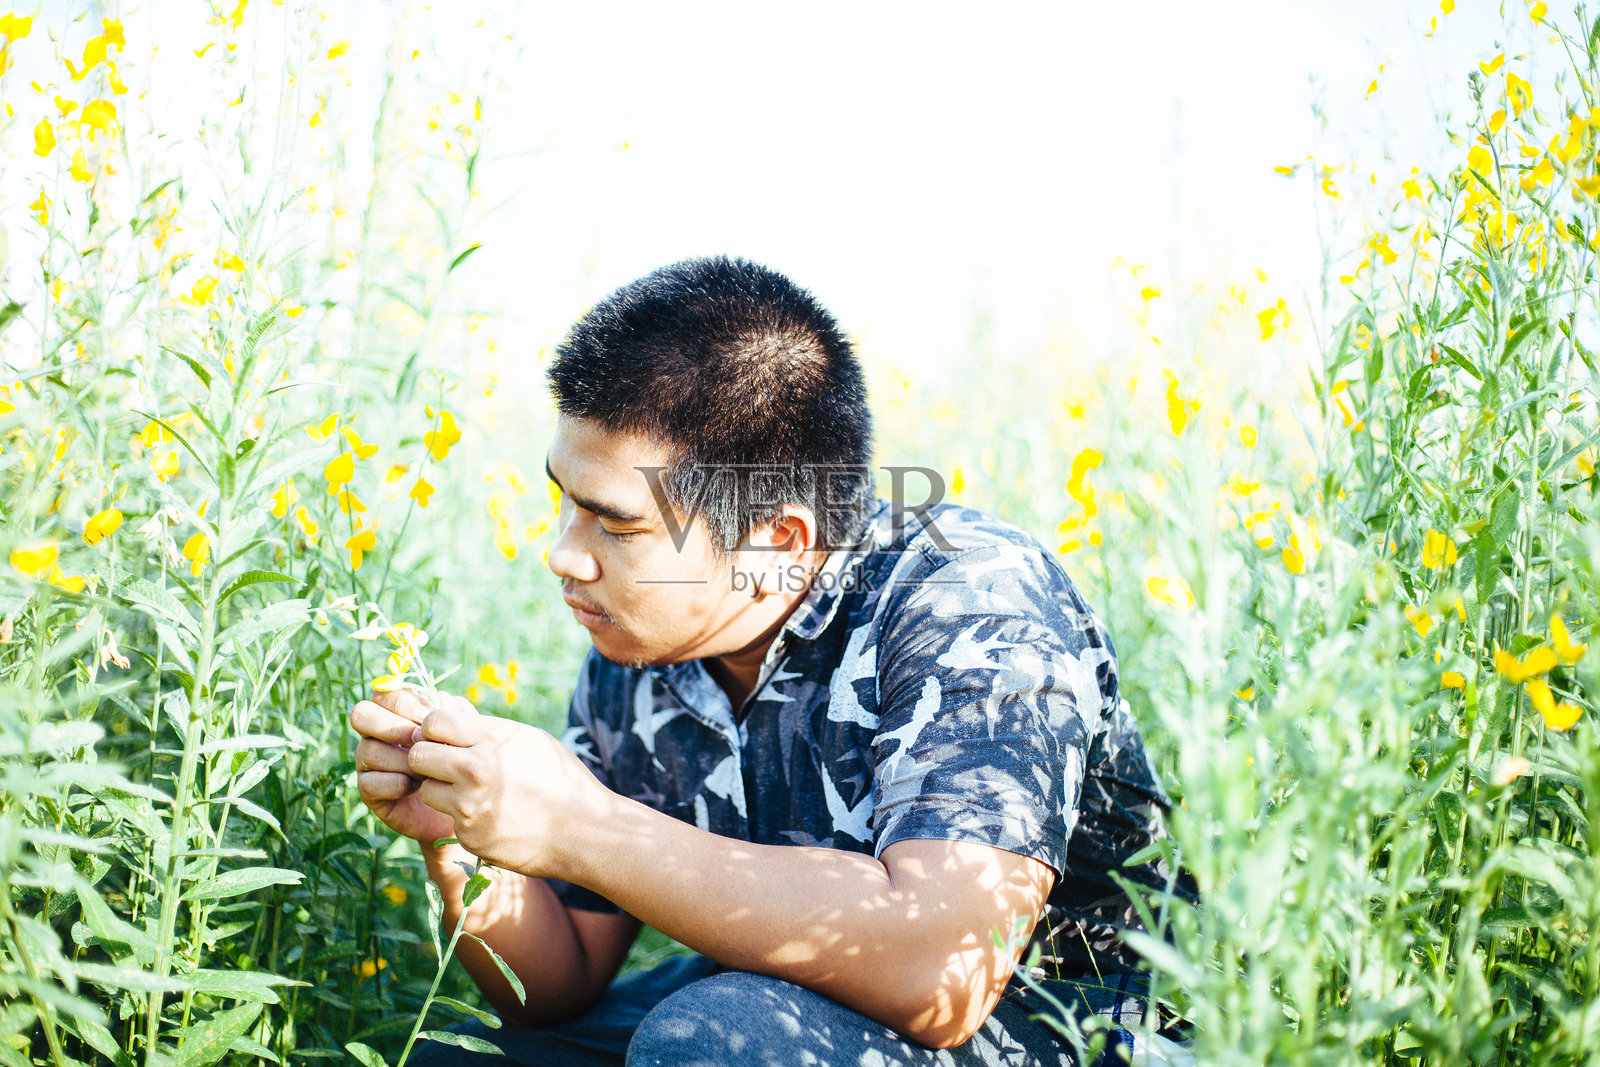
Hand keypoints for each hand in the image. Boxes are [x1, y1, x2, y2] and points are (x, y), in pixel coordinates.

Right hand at [349, 687, 457, 846]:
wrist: (463, 803)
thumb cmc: (463, 761)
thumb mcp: (464, 733)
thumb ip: (454, 713)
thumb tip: (441, 699)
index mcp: (396, 712)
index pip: (383, 693)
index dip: (401, 701)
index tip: (427, 716)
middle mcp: (376, 734)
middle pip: (361, 715)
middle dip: (391, 726)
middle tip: (419, 741)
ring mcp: (369, 763)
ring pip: (368, 751)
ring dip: (402, 760)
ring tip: (429, 770)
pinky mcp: (369, 792)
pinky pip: (369, 783)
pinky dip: (396, 783)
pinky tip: (417, 787)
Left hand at [406, 703, 606, 877]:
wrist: (585, 832)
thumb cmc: (562, 780)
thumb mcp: (531, 740)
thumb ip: (487, 728)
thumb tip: (450, 708)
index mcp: (494, 738)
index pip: (434, 722)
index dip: (434, 730)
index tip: (445, 739)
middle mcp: (476, 769)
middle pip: (419, 755)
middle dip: (428, 759)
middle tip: (445, 766)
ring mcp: (469, 805)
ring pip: (426, 789)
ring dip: (441, 790)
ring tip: (471, 793)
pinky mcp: (468, 835)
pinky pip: (449, 819)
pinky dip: (464, 818)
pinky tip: (493, 817)